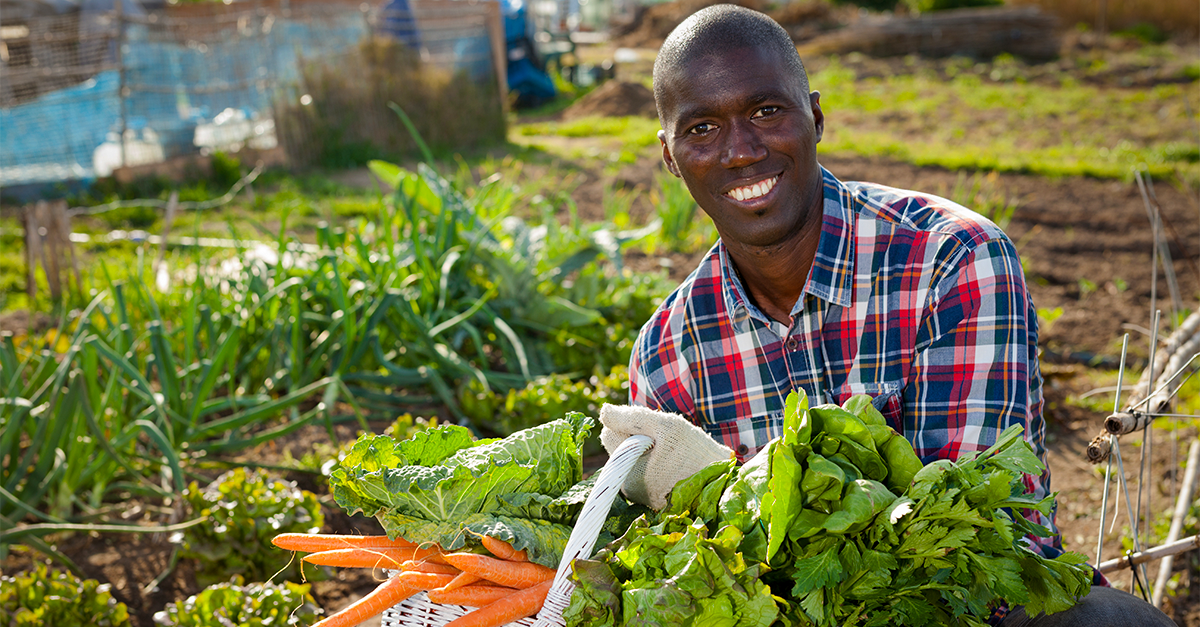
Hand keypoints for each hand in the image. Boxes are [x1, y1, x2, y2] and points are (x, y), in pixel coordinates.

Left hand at [599, 404, 733, 509]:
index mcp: (629, 472)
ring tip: (670, 452)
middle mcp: (630, 489)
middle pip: (619, 448)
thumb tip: (603, 412)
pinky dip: (651, 462)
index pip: (609, 435)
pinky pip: (641, 471)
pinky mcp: (650, 499)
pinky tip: (671, 463)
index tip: (651, 428)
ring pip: (630, 459)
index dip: (628, 424)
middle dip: (635, 438)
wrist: (722, 480)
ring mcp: (640, 496)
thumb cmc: (695, 451)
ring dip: (644, 450)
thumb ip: (631, 417)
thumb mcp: (666, 426)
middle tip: (663, 440)